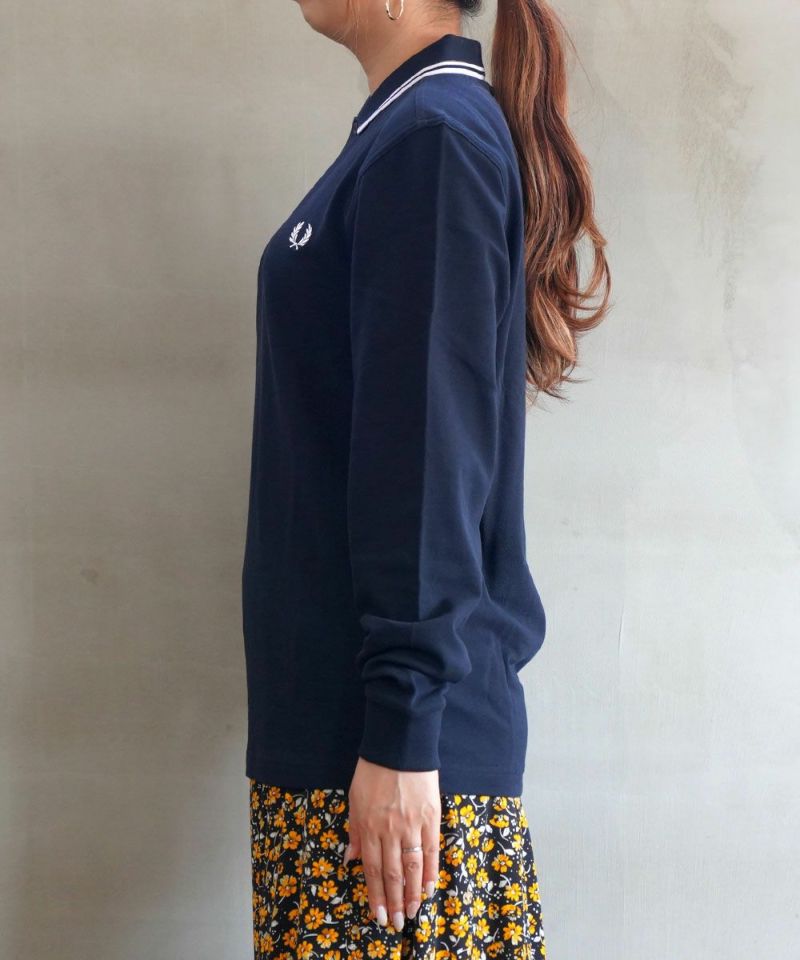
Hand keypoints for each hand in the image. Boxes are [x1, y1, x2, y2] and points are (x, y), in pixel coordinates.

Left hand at [345, 756, 439, 929]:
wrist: (399, 744)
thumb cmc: (373, 770)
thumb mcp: (355, 798)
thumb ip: (354, 830)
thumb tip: (349, 858)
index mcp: (368, 826)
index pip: (371, 868)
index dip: (375, 894)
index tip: (377, 914)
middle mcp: (389, 830)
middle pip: (392, 873)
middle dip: (393, 901)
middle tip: (395, 923)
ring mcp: (412, 824)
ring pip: (412, 867)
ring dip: (413, 893)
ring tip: (413, 913)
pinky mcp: (431, 817)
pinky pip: (431, 851)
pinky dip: (431, 871)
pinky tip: (430, 888)